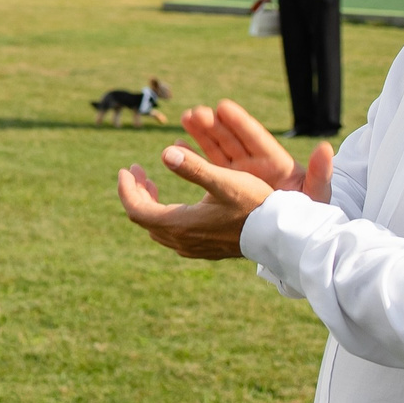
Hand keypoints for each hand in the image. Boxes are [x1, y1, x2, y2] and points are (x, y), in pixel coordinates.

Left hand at [117, 144, 275, 258]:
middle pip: (144, 218)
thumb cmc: (253, 205)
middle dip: (136, 194)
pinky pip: (172, 234)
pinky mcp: (203, 250)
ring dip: (150, 205)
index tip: (127, 169)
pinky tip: (177, 204)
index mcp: (179, 224)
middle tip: (138, 172)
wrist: (276, 236)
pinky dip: (164, 215)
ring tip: (152, 184)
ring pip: (157, 227)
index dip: (126, 189)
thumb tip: (165, 153)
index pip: (136, 209)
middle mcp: (180, 241)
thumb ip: (194, 168)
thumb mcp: (224, 181)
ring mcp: (191, 248)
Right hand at [177, 100, 331, 203]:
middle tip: (196, 113)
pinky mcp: (229, 185)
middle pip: (232, 140)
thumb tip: (326, 149)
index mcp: (277, 163)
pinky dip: (195, 157)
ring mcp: (240, 174)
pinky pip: (210, 168)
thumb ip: (321, 173)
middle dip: (214, 125)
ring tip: (186, 118)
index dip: (241, 123)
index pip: (257, 139)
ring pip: (217, 150)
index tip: (224, 107)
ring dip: (201, 134)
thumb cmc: (310, 210)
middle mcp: (255, 165)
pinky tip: (177, 147)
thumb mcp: (318, 192)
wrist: (298, 231)